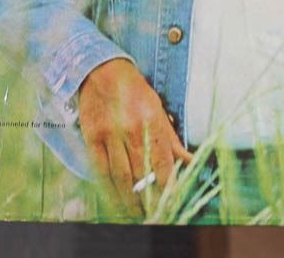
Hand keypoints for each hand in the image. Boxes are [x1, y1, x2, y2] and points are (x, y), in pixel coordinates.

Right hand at [77, 58, 193, 215]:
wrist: (102, 71)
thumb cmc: (135, 91)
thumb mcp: (158, 109)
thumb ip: (172, 138)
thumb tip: (191, 159)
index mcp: (153, 123)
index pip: (163, 163)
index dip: (168, 187)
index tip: (170, 203)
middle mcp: (132, 130)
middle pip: (141, 175)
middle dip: (148, 198)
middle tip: (153, 213)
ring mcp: (110, 135)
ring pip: (121, 177)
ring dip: (129, 199)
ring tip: (136, 212)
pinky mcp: (92, 137)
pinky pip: (100, 169)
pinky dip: (108, 187)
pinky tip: (115, 197)